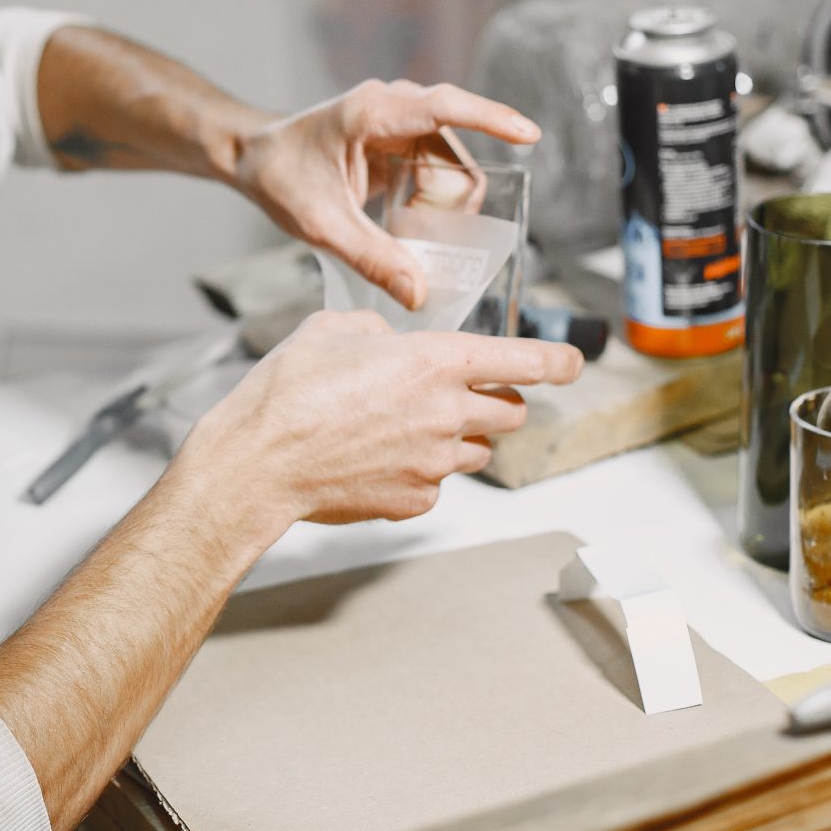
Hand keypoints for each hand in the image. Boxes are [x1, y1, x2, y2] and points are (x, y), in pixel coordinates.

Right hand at [174, 310, 582, 529]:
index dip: (557, 360)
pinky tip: (379, 459)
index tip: (573, 361)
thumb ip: (377, 332)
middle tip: (463, 395)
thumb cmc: (286, 393)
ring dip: (460, 438)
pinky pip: (438, 483)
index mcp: (434, 361)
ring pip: (478, 452)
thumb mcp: (331, 330)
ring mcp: (434, 463)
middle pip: (511, 412)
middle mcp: (446, 413)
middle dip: (498, 401)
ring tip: (407, 428)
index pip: (523, 361)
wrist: (258, 463)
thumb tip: (388, 344)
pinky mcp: (415, 499)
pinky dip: (422, 471)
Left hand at [232, 79, 538, 309]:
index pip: (445, 106)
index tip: (528, 134)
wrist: (254, 157)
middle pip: (455, 157)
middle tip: (414, 240)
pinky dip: (429, 203)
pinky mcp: (402, 138)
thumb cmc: (280, 176)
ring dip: (437, 208)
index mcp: (373, 113)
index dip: (490, 118)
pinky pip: (437, 173)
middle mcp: (394, 107)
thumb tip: (418, 294)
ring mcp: (401, 121)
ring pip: (450, 169)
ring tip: (399, 232)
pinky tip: (402, 223)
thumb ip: (371, 257)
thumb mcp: (320, 224)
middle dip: (446, 205)